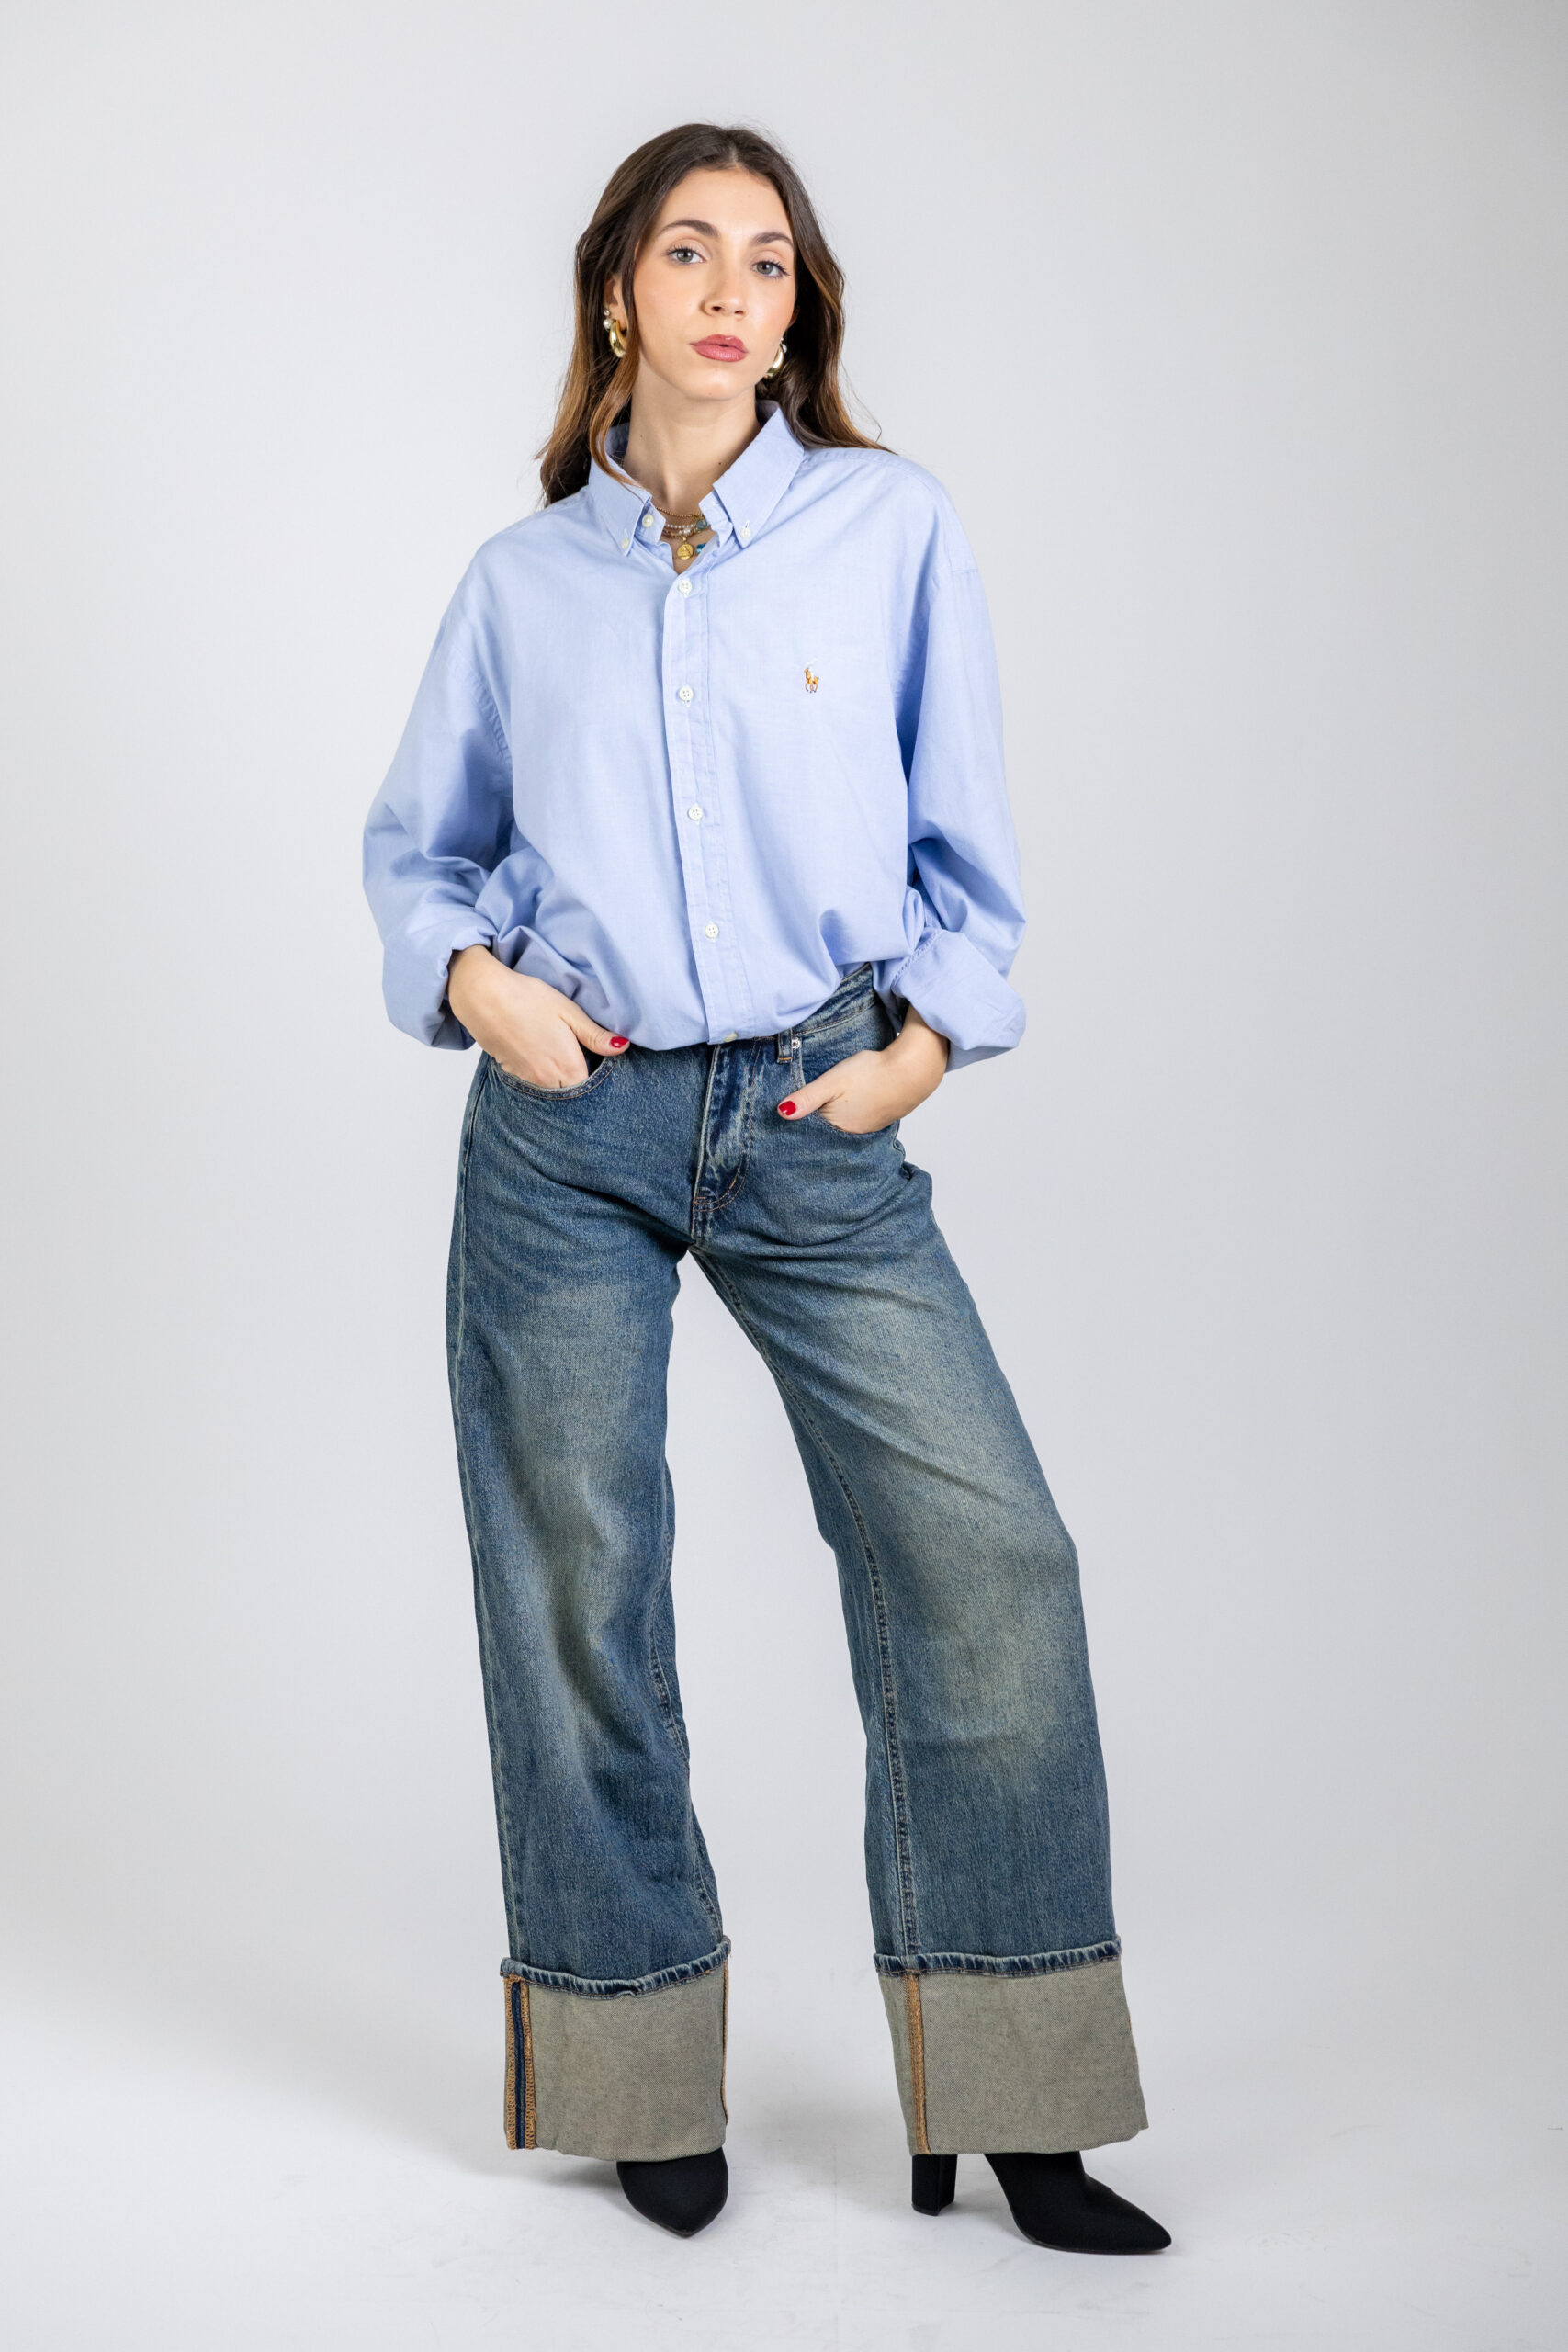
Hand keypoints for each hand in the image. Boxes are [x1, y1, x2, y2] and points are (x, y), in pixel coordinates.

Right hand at [447, 945, 629, 1086]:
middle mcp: (549, 1080)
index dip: (597, 1075)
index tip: (597, 1060)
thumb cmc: (527, 998)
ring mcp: (529, 1081)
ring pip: (554, 1091)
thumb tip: (621, 1047)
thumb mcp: (568, 1011)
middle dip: (580, 1080)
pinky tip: (541, 1054)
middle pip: (573, 1092)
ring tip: (559, 1053)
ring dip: (561, 1080)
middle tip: (579, 1056)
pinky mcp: (513, 1075)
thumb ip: (595, 1035)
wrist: (483, 996)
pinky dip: (542, 1077)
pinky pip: (535, 1086)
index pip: (592, 1087)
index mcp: (568, 1065)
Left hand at [778, 1002, 949, 1130]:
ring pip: (840, 1123)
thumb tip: (781, 1113)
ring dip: (832, 1116)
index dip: (798, 1120)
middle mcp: (851, 1133)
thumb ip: (807, 1097)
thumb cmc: (871, 1074)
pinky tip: (847, 1101)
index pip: (809, 1130)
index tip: (786, 1112)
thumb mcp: (832, 1082)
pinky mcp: (878, 1118)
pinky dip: (848, 1112)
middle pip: (824, 1129)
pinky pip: (856, 1118)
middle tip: (802, 1107)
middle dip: (813, 1121)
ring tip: (823, 1105)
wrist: (911, 1070)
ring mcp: (867, 1127)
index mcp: (837, 1127)